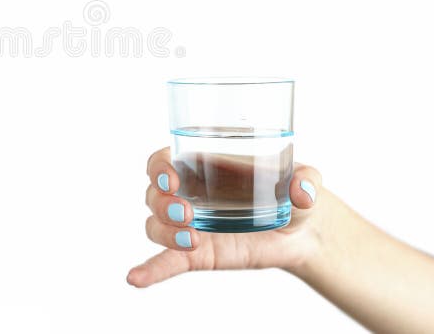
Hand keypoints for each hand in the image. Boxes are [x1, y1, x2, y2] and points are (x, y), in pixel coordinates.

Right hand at [127, 147, 322, 287]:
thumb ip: (305, 181)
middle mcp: (188, 194)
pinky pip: (165, 262)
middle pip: (152, 194)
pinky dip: (149, 270)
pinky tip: (136, 278)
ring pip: (155, 225)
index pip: (162, 162)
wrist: (302, 230)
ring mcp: (189, 226)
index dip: (157, 168)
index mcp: (201, 166)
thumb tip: (302, 191)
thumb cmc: (292, 192)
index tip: (170, 179)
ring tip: (191, 240)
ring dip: (163, 232)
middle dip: (162, 203)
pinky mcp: (197, 254)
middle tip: (188, 214)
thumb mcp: (304, 179)